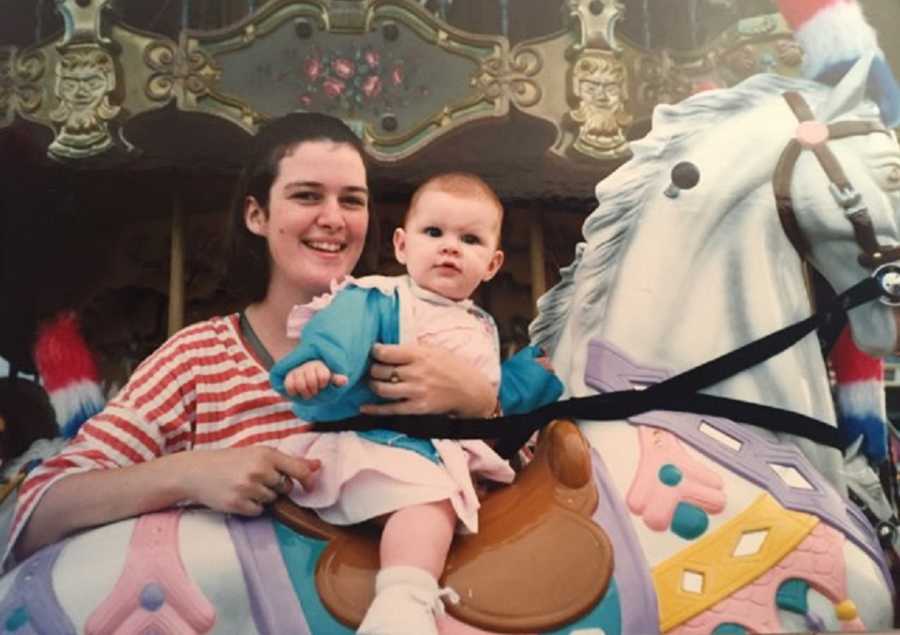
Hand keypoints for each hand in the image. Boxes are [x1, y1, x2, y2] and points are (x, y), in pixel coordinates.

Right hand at [178, 446, 320, 515]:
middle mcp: (259, 470)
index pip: (298, 469)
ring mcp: (247, 488)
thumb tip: (319, 466)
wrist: (195, 471)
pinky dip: (251, 507)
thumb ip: (288, 461)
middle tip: (257, 478)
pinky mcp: (237, 504)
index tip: (310, 486)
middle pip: (285, 487)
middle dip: (276, 486)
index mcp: (266, 454)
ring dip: (262, 496)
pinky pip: (258, 511)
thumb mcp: (258, 453)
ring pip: (271, 500)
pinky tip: (238, 496)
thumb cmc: (230, 461)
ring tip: (244, 486)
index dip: (308, 480)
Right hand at [284, 361, 346, 398]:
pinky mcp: (289, 376)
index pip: (323, 376)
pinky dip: (294, 392)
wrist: (309, 375)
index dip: (323, 384)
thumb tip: (344, 380)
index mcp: (320, 366)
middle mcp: (308, 366)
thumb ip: (337, 379)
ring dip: (305, 393)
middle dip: (314, 390)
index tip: (323, 384)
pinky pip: (289, 385)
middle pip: (311, 382)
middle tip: (315, 391)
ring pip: (300, 385)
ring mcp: (298, 370)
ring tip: (308, 394)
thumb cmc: (323, 379)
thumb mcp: (331, 379)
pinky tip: (298, 393)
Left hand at [362, 343, 495, 417]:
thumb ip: (412, 349)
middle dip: (373, 369)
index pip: (386, 352)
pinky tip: (364, 408)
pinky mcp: (417, 407)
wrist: (469, 390)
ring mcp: (416, 391)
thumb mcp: (434, 350)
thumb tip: (388, 346)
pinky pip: (390, 409)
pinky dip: (374, 409)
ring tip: (374, 382)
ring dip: (373, 385)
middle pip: (380, 371)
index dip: (375, 351)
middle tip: (374, 368)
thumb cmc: (451, 366)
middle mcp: (416, 373)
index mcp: (419, 355)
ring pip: (381, 389)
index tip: (375, 352)